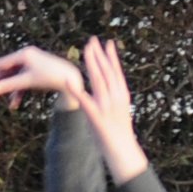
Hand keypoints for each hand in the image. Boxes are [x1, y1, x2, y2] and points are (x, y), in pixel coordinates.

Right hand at [0, 45, 83, 107]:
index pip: (0, 62)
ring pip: (13, 78)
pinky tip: (14, 105)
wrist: (72, 79)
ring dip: (7, 89)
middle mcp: (26, 57)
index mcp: (23, 55)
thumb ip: (8, 86)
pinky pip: (22, 81)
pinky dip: (18, 92)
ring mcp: (31, 64)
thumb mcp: (27, 82)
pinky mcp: (36, 72)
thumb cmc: (50, 77)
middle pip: (5, 70)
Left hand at [74, 35, 149, 184]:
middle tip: (91, 40)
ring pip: (98, 80)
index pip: (116, 71)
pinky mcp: (96, 116)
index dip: (111, 56)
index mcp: (122, 95)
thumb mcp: (118, 111)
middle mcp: (117, 97)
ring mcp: (107, 106)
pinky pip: (84, 100)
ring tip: (85, 50)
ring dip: (91, 64)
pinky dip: (76, 89)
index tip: (107, 42)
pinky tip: (68, 79)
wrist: (124, 151)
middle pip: (107, 71)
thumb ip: (113, 98)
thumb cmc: (119, 133)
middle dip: (99, 55)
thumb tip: (109, 89)